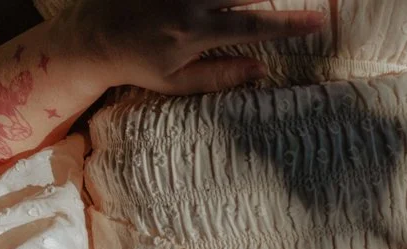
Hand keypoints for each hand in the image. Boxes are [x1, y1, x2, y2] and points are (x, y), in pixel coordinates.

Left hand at [50, 0, 323, 94]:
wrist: (88, 36)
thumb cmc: (137, 65)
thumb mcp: (177, 82)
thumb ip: (221, 75)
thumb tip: (263, 69)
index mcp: (195, 33)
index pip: (254, 26)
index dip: (289, 24)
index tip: (318, 21)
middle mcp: (188, 2)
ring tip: (270, 2)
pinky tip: (235, 0)